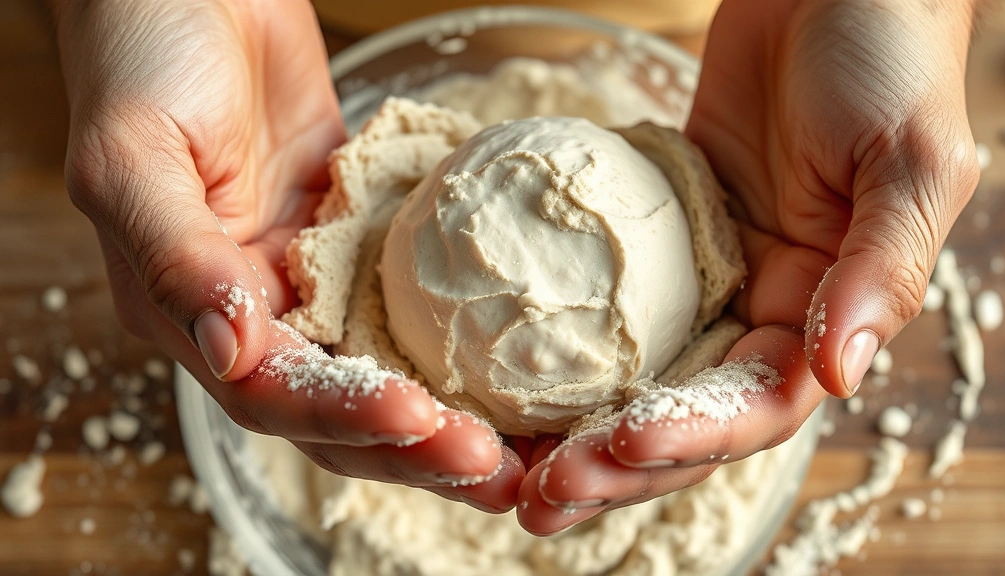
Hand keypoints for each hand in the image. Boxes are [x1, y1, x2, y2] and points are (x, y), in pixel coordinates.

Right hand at [54, 0, 519, 510]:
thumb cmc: (140, 56)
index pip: (275, 393)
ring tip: (525, 439)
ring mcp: (313, 276)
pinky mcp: (357, 238)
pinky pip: (414, 297)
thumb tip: (233, 347)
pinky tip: (517, 351)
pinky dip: (461, 333)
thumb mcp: (134, 157)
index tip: (421, 419)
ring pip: (387, 365)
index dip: (347, 415)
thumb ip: (176, 257)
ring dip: (451, 409)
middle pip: (343, 406)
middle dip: (418, 445)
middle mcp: (257, 311)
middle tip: (498, 467)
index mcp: (193, 312)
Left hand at [518, 0, 979, 533]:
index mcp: (822, 314)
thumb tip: (839, 378)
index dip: (689, 439)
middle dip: (615, 464)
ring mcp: (702, 278)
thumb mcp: (906, 163)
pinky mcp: (657, 239)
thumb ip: (879, 272)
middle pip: (682, 414)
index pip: (754, 406)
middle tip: (536, 496)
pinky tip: (505, 368)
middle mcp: (761, 310)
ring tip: (506, 461)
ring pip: (635, 375)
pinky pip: (602, 304)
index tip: (611, 452)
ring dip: (576, 425)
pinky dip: (560, 343)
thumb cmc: (887, 62)